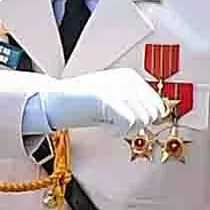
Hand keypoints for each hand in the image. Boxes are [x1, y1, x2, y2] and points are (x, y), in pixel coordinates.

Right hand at [24, 72, 167, 136]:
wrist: (52, 101)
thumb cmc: (81, 103)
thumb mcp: (112, 98)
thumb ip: (133, 103)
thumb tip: (156, 116)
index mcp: (130, 77)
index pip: (158, 105)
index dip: (144, 120)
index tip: (125, 123)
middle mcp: (127, 79)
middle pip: (153, 114)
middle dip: (137, 125)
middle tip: (114, 123)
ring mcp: (118, 88)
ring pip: (143, 120)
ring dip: (126, 129)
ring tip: (108, 123)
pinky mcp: (108, 99)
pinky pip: (129, 125)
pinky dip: (117, 132)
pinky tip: (105, 127)